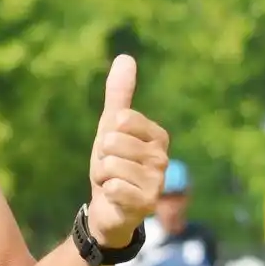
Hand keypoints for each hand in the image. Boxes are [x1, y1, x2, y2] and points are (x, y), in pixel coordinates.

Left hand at [87, 54, 169, 246]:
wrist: (109, 208)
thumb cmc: (113, 164)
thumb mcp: (111, 127)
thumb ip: (119, 94)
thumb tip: (125, 57)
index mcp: (157, 135)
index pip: (120, 120)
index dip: (106, 135)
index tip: (112, 149)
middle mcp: (163, 157)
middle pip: (111, 142)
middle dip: (102, 158)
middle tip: (111, 169)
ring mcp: (157, 182)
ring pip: (109, 165)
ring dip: (103, 176)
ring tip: (114, 183)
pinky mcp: (147, 204)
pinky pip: (113, 187)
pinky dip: (107, 192)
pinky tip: (116, 198)